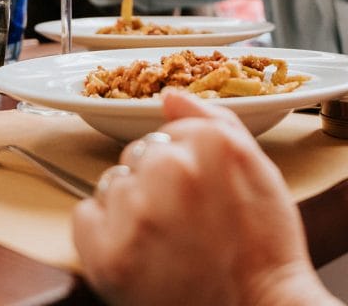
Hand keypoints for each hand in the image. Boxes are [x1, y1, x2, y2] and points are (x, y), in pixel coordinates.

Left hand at [73, 91, 336, 305]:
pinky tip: (137, 250)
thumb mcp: (258, 168)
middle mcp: (170, 169)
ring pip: (113, 183)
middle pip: (139, 155)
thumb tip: (170, 96)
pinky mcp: (108, 251)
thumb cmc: (263, 248)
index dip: (184, 165)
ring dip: (130, 206)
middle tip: (185, 221)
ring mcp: (136, 211)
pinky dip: (103, 230)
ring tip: (165, 239)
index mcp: (209, 144)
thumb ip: (215, 121)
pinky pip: (85, 215)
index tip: (200, 194)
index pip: (168, 133)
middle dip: (155, 181)